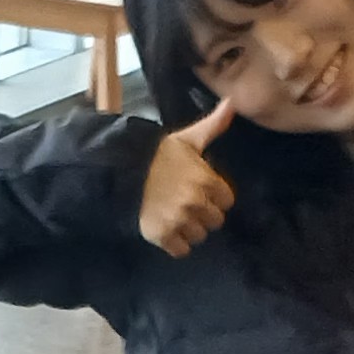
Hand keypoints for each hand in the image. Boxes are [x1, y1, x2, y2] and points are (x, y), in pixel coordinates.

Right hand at [138, 110, 234, 254]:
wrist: (120, 170)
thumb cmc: (157, 154)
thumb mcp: (187, 139)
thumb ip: (213, 126)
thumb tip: (233, 103)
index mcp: (207, 180)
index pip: (227, 200)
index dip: (215, 196)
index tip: (201, 190)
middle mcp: (196, 203)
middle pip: (215, 221)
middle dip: (203, 213)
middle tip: (185, 203)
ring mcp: (179, 221)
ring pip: (199, 236)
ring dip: (189, 229)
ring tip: (174, 216)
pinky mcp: (162, 236)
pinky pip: (181, 250)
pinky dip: (175, 243)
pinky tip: (166, 229)